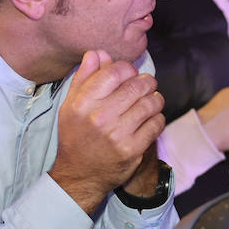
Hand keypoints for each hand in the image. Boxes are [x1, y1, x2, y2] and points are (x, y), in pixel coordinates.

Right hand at [48, 50, 165, 213]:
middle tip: (147, 85)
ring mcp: (118, 135)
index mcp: (83, 103)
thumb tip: (98, 53)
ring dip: (155, 99)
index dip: (128, 69)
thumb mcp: (71, 105)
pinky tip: (151, 118)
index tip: (130, 74)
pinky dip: (157, 117)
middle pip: (137, 86)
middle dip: (146, 82)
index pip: (115, 72)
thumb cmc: (76, 135)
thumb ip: (84, 77)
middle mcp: (100, 118)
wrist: (80, 174)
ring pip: (151, 103)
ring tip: (152, 100)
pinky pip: (156, 124)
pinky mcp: (133, 150)